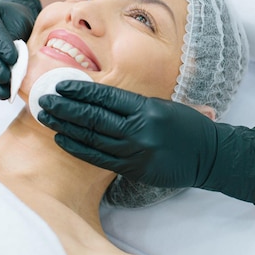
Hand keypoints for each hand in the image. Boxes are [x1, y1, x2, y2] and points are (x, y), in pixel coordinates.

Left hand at [39, 81, 254, 204]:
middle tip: (43, 100)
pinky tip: (63, 140)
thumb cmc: (188, 126)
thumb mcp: (164, 105)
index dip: (79, 92)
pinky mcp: (133, 170)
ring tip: (46, 117)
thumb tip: (101, 96)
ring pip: (92, 138)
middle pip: (93, 118)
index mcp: (147, 109)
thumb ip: (134, 103)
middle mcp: (139, 131)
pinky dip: (78, 148)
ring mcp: (135, 153)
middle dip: (65, 108)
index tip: (60, 85)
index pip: (105, 98)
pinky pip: (99, 159)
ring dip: (65, 127)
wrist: (210, 155)